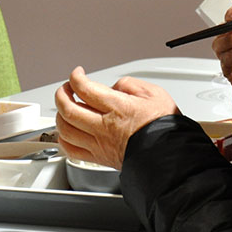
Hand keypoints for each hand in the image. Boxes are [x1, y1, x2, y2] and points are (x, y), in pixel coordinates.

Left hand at [54, 66, 179, 169]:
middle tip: (66, 88)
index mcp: (117, 107)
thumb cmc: (165, 128)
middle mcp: (104, 126)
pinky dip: (63, 139)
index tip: (78, 73)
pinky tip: (66, 132)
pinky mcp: (99, 158)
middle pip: (67, 108)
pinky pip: (71, 150)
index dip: (75, 76)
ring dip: (60, 116)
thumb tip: (114, 86)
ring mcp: (99, 144)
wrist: (171, 158)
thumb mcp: (155, 94)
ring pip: (65, 130)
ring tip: (65, 108)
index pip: (84, 88)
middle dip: (61, 94)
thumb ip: (130, 85)